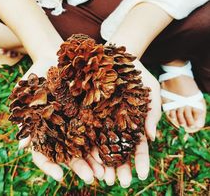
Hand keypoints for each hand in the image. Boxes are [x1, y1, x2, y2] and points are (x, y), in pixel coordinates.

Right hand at [16, 61, 104, 182]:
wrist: (54, 57)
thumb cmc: (36, 75)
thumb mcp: (27, 94)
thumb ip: (24, 118)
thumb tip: (21, 147)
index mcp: (45, 129)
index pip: (45, 154)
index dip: (50, 166)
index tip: (60, 176)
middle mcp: (62, 129)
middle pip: (70, 153)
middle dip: (81, 166)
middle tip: (92, 177)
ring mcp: (77, 120)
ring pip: (87, 144)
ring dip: (97, 158)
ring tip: (107, 170)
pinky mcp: (90, 109)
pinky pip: (99, 125)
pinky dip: (106, 136)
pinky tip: (116, 145)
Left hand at [92, 59, 160, 186]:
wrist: (116, 56)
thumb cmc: (136, 74)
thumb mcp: (150, 90)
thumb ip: (152, 112)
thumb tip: (152, 136)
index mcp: (132, 122)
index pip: (138, 145)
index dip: (140, 159)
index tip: (142, 174)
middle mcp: (116, 124)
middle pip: (118, 149)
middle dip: (120, 166)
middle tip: (119, 182)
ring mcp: (101, 119)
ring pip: (101, 144)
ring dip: (102, 162)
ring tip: (103, 177)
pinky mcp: (86, 111)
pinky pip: (86, 129)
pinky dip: (87, 144)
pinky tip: (87, 158)